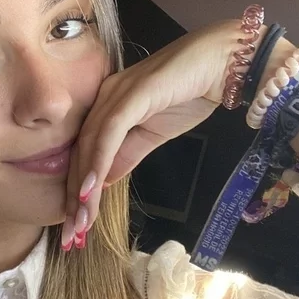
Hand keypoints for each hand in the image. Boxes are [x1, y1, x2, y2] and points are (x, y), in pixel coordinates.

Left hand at [61, 20, 281, 248]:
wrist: (225, 63)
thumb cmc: (190, 92)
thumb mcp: (153, 134)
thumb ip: (126, 155)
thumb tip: (104, 182)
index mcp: (107, 106)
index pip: (85, 154)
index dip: (77, 190)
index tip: (76, 225)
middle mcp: (104, 98)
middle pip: (81, 154)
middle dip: (74, 198)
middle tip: (72, 235)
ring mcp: (116, 93)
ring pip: (90, 147)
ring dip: (83, 188)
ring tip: (80, 221)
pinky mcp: (133, 93)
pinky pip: (109, 133)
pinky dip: (98, 162)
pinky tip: (89, 189)